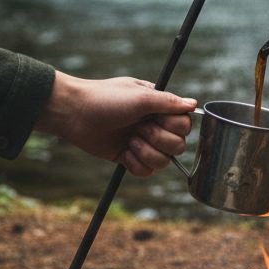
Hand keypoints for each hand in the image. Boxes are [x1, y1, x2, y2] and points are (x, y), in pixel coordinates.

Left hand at [35, 73, 197, 176]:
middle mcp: (154, 125)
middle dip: (158, 140)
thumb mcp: (140, 96)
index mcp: (158, 107)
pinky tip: (123, 153)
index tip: (155, 118)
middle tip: (138, 128)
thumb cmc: (105, 99)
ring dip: (146, 153)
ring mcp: (142, 143)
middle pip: (178, 146)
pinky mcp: (129, 157)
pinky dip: (136, 164)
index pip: (185, 125)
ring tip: (129, 141)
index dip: (174, 127)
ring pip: (164, 162)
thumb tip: (195, 104)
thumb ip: (168, 102)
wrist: (74, 114)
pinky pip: (146, 171)